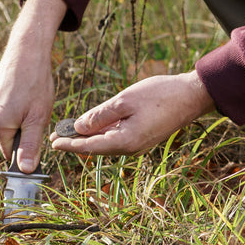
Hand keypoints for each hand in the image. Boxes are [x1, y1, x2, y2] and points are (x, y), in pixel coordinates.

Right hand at [0, 0, 66, 172]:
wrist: (27, 50)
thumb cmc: (34, 84)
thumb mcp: (37, 118)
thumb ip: (30, 145)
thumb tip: (24, 170)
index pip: (11, 154)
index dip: (27, 154)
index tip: (41, 144)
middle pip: (11, 138)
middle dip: (28, 132)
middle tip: (41, 114)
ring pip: (12, 123)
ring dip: (26, 118)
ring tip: (36, 101)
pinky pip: (10, 109)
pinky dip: (22, 106)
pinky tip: (30, 93)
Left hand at [50, 72, 214, 157]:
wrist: (192, 96)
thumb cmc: (160, 94)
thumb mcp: (124, 100)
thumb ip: (100, 116)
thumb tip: (79, 128)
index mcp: (125, 141)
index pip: (89, 146)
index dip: (69, 144)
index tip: (53, 142)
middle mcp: (132, 149)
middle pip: (97, 148)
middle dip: (77, 142)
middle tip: (57, 136)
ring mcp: (140, 146)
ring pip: (108, 145)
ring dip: (90, 139)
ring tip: (72, 132)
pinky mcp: (145, 139)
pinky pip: (118, 140)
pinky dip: (104, 135)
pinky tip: (97, 128)